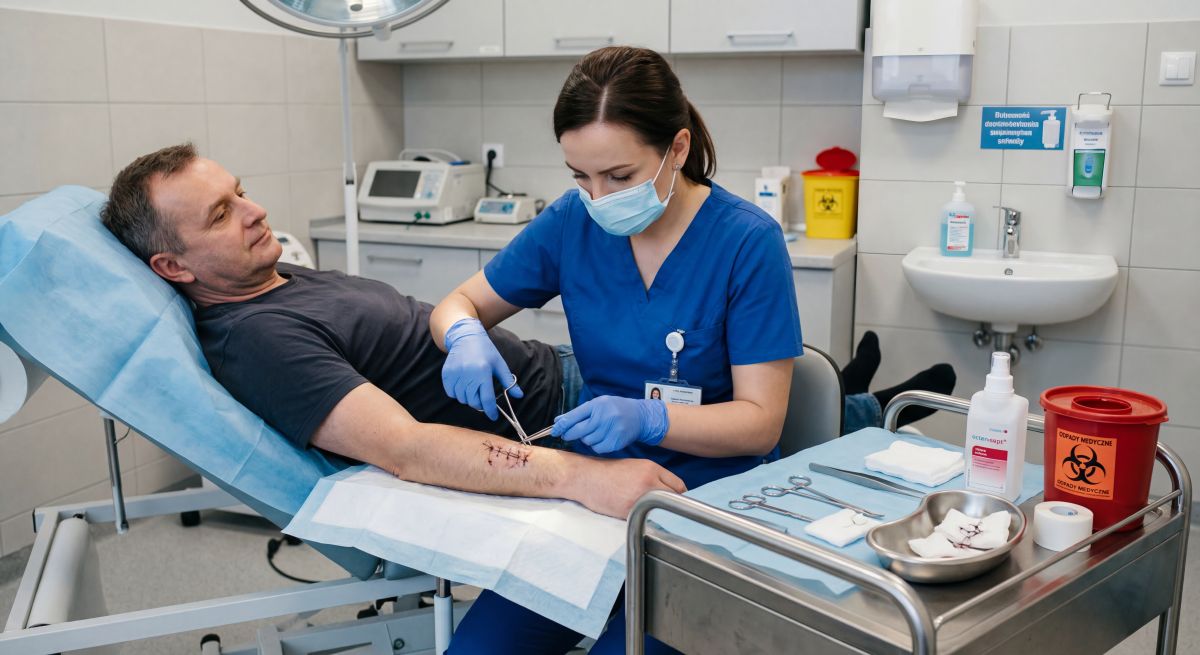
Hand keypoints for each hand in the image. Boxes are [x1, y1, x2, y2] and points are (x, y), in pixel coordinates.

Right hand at [441, 317, 521, 420]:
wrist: (466, 337)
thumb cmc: (486, 351)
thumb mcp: (500, 365)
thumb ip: (508, 382)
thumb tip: (519, 396)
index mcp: (483, 372)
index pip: (487, 399)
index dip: (491, 411)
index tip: (493, 417)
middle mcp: (468, 374)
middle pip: (473, 401)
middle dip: (480, 405)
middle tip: (483, 400)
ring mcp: (456, 375)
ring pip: (462, 399)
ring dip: (468, 399)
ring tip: (473, 389)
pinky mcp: (446, 374)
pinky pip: (451, 393)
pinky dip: (457, 394)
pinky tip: (463, 386)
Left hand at [552, 395, 668, 453]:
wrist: (639, 416)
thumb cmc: (614, 409)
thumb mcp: (597, 405)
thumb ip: (578, 413)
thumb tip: (558, 421)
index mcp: (598, 404)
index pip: (574, 416)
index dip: (562, 425)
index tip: (554, 431)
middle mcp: (605, 416)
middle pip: (579, 431)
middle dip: (570, 434)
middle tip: (566, 435)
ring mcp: (612, 429)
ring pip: (588, 441)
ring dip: (586, 439)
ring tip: (594, 432)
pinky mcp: (616, 441)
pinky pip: (598, 448)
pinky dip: (596, 445)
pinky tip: (602, 439)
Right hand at [571, 457, 686, 518]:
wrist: (586, 478)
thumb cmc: (609, 472)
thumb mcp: (636, 466)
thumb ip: (655, 476)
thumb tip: (672, 492)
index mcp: (651, 468)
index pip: (679, 486)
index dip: (678, 494)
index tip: (675, 500)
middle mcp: (648, 481)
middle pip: (675, 499)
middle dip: (671, 504)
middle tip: (664, 508)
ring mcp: (639, 497)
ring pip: (661, 510)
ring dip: (658, 512)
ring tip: (648, 511)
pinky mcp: (629, 511)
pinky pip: (645, 518)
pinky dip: (643, 518)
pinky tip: (635, 514)